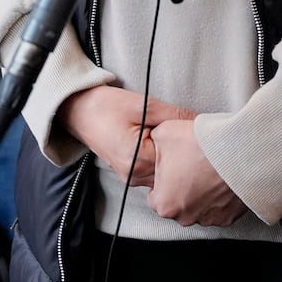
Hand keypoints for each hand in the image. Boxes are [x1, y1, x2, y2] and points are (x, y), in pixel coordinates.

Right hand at [57, 86, 193, 186]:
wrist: (78, 110)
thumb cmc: (106, 106)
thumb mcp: (145, 105)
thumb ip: (175, 115)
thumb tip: (202, 122)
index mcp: (138, 160)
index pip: (178, 162)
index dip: (191, 147)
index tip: (201, 135)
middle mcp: (134, 175)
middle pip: (173, 173)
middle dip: (185, 155)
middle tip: (195, 137)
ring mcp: (131, 177)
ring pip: (164, 174)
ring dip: (174, 159)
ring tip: (180, 140)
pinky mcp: (130, 172)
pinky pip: (154, 171)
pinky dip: (163, 161)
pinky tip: (166, 146)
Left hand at [146, 119, 248, 226]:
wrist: (238, 149)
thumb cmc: (201, 145)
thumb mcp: (163, 133)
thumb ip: (154, 144)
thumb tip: (155, 141)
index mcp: (164, 203)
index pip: (154, 196)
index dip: (162, 179)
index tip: (172, 167)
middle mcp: (185, 216)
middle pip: (178, 203)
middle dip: (183, 187)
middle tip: (191, 165)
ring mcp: (208, 218)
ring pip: (199, 206)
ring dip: (202, 192)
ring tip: (208, 169)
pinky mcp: (229, 216)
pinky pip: (220, 207)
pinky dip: (220, 196)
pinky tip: (222, 178)